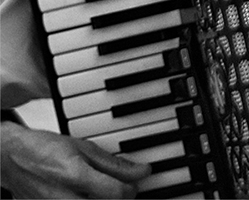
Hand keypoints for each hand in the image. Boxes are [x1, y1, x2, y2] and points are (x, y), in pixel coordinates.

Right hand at [1, 121, 149, 197]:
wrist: (10, 158)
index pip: (117, 193)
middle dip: (118, 198)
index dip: (132, 188)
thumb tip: (142, 171)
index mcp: (75, 175)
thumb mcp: (83, 148)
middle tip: (121, 188)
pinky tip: (88, 196)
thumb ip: (114, 164)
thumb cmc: (44, 149)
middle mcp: (63, 197)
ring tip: (103, 191)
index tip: (134, 181)